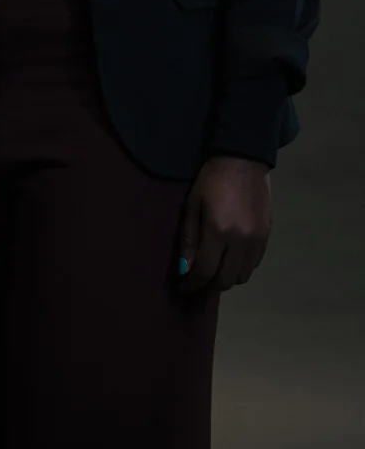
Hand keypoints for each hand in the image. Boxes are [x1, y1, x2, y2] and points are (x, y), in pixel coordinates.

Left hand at [178, 155, 271, 293]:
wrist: (243, 159)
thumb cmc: (211, 179)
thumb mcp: (193, 205)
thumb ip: (189, 239)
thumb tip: (185, 269)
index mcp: (219, 232)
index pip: (205, 271)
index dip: (192, 284)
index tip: (182, 289)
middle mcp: (241, 241)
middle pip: (225, 280)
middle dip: (208, 286)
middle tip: (196, 283)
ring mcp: (257, 240)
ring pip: (242, 276)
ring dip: (226, 279)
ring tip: (213, 271)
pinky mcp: (267, 236)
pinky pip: (254, 264)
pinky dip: (240, 268)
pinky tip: (230, 259)